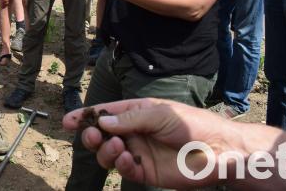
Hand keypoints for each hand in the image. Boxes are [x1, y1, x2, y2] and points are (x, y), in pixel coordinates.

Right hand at [63, 98, 238, 188]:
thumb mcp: (159, 113)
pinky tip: (126, 159)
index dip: (85, 117)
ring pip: (109, 155)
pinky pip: (124, 170)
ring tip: (116, 147)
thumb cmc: (192, 124)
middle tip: (92, 136)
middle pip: (102, 135)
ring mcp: (139, 153)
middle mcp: (134, 133)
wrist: (218, 150)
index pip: (105, 113)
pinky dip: (120, 165)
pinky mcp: (146, 172)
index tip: (67, 121)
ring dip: (106, 151)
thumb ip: (129, 118)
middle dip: (92, 136)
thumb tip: (102, 121)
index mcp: (136, 113)